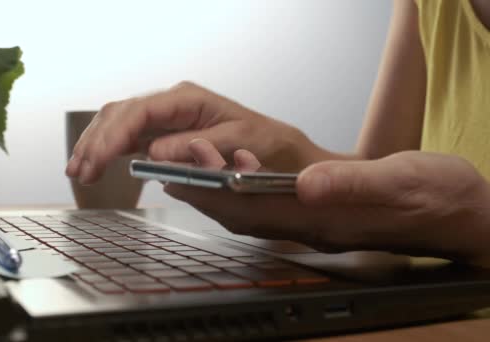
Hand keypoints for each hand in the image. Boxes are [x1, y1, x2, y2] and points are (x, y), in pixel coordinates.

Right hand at [65, 81, 313, 183]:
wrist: (286, 157)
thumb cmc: (270, 146)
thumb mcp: (242, 144)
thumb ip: (199, 148)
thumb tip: (154, 153)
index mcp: (189, 100)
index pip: (140, 111)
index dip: (114, 135)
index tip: (98, 159)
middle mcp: (173, 105)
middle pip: (121, 114)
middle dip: (96, 141)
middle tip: (79, 171)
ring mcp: (167, 120)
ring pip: (118, 123)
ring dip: (95, 145)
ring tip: (77, 171)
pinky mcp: (165, 137)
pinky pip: (128, 138)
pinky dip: (108, 151)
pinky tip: (92, 165)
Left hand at [166, 143, 489, 265]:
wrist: (459, 212)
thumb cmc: (436, 197)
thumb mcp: (401, 181)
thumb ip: (352, 184)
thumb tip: (307, 182)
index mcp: (327, 218)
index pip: (258, 209)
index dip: (217, 192)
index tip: (185, 174)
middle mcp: (313, 227)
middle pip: (245, 216)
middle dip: (204, 194)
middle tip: (169, 170)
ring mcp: (315, 224)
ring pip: (252, 216)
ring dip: (217, 196)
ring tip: (186, 174)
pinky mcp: (321, 216)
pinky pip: (270, 211)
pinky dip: (242, 196)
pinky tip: (231, 180)